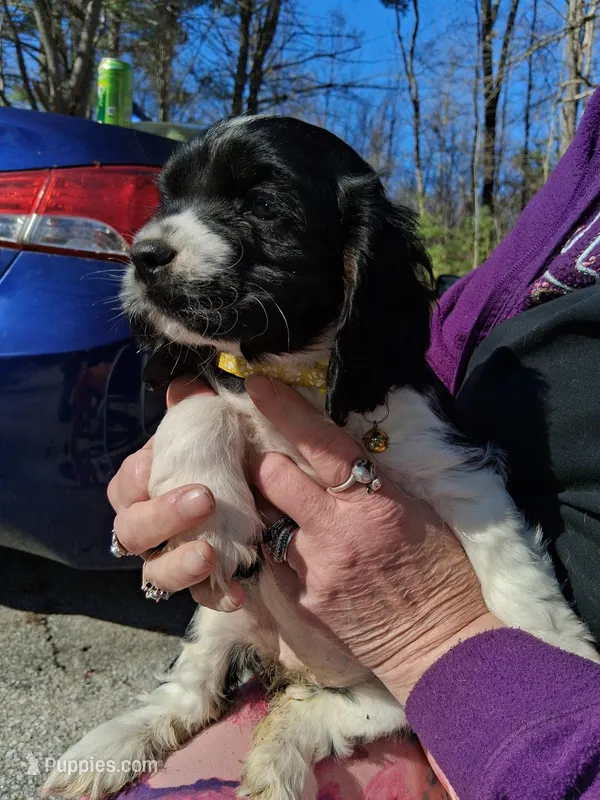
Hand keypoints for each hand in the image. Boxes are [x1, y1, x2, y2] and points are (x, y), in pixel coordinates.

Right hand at [107, 377, 243, 611]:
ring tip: (209, 554)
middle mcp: (150, 528)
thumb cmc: (226, 462)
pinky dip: (215, 594)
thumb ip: (196, 413)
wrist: (266, 505)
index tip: (159, 463)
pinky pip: (199, 598)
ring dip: (179, 564)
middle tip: (203, 500)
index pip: (126, 485)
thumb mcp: (217, 434)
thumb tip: (183, 386)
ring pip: (156, 574)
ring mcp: (171, 559)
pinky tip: (236, 591)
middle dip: (162, 516)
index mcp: (147, 487)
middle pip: (131, 531)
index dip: (138, 477)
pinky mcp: (202, 585)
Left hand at [247, 375, 504, 702]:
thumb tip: (333, 453)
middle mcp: (336, 530)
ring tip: (277, 509)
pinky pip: (271, 562)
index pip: (320, 443)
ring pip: (264, 518)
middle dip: (263, 462)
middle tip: (265, 460)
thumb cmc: (440, 571)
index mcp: (375, 500)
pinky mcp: (301, 601)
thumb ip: (371, 481)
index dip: (284, 409)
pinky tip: (292, 553)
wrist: (442, 645)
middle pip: (272, 475)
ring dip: (266, 508)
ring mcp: (313, 568)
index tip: (257, 385)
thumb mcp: (415, 510)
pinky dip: (276, 550)